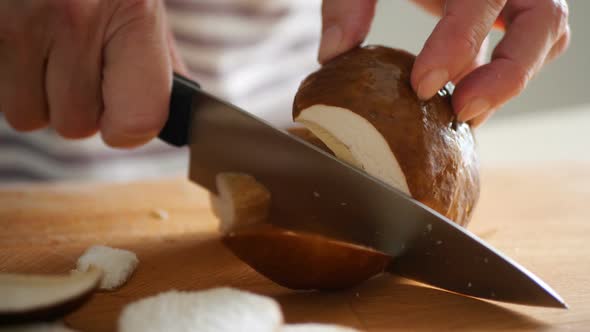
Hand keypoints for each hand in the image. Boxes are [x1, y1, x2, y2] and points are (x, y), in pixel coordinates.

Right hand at [0, 0, 185, 146]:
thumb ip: (153, 57)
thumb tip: (161, 119)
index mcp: (131, 13)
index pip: (138, 120)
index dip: (126, 127)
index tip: (119, 113)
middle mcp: (75, 19)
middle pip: (75, 124)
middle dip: (74, 101)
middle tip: (73, 58)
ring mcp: (18, 21)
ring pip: (26, 114)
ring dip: (34, 90)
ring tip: (43, 41)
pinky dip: (7, 72)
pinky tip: (20, 31)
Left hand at [318, 0, 569, 126]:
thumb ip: (347, 1)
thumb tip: (334, 54)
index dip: (458, 42)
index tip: (422, 85)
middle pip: (545, 20)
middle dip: (507, 74)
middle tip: (461, 111)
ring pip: (546, 37)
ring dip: (509, 81)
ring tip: (462, 114)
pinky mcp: (512, 10)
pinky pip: (526, 46)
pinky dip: (499, 76)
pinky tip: (461, 97)